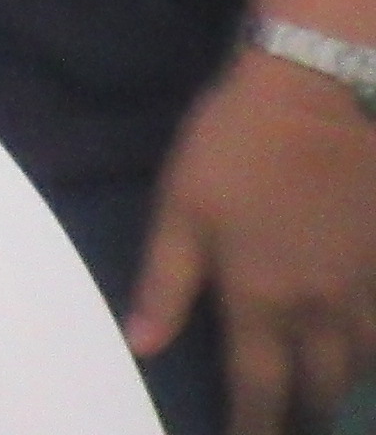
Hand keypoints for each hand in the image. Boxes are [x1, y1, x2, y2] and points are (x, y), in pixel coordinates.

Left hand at [133, 51, 375, 427]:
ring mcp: (362, 288)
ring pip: (361, 365)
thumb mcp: (180, 209)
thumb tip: (143, 348)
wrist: (315, 95)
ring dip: (340, 386)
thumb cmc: (233, 147)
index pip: (258, 387)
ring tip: (323, 395)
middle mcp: (319, 308)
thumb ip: (164, 284)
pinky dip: (373, 351)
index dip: (252, 425)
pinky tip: (361, 350)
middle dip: (302, 413)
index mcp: (259, 298)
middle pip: (320, 387)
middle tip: (288, 421)